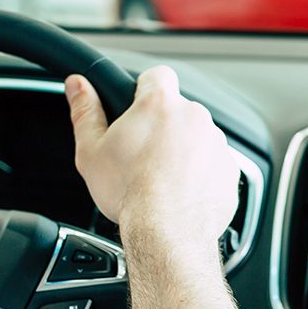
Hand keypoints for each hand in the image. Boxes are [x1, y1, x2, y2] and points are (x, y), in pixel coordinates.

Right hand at [65, 66, 238, 244]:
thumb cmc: (130, 193)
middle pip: (179, 111)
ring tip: (163, 179)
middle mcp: (195, 118)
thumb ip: (85, 111)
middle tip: (144, 154)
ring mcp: (217, 145)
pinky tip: (182, 192)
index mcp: (160, 104)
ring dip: (185, 151)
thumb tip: (77, 85)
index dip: (145, 90)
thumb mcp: (91, 150)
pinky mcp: (230, 172)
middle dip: (164, 127)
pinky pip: (214, 166)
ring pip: (198, 139)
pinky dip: (202, 175)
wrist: (167, 233)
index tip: (137, 108)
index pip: (157, 76)